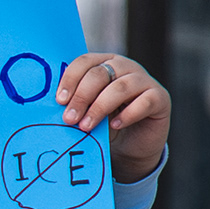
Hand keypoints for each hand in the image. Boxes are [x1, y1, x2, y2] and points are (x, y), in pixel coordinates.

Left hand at [57, 51, 168, 183]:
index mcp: (104, 64)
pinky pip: (145, 101)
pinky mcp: (160, 98)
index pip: (85, 62)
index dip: (70, 79)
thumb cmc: (103, 125)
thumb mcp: (86, 111)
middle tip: (68, 119)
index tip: (58, 101)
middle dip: (81, 97)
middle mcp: (125, 67)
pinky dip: (128, 114)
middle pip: (100, 74)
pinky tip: (115, 126)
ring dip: (99, 108)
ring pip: (120, 87)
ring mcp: (145, 81)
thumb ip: (73, 103)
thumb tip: (48, 106)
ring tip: (85, 127)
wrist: (131, 146)